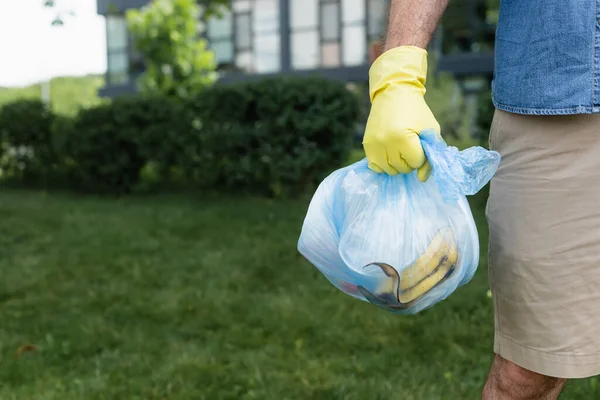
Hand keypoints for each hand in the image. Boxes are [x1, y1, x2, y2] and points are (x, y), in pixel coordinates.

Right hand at [362, 46, 439, 181]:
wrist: (393, 93)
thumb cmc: (416, 111)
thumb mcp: (430, 130)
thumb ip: (431, 156)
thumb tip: (422, 179)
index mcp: (403, 138)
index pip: (416, 162)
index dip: (421, 153)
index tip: (419, 141)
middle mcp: (385, 143)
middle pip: (403, 169)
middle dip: (410, 159)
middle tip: (410, 143)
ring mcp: (374, 145)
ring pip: (390, 170)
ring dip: (398, 163)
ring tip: (400, 147)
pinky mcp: (366, 145)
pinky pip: (376, 166)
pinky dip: (385, 162)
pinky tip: (389, 151)